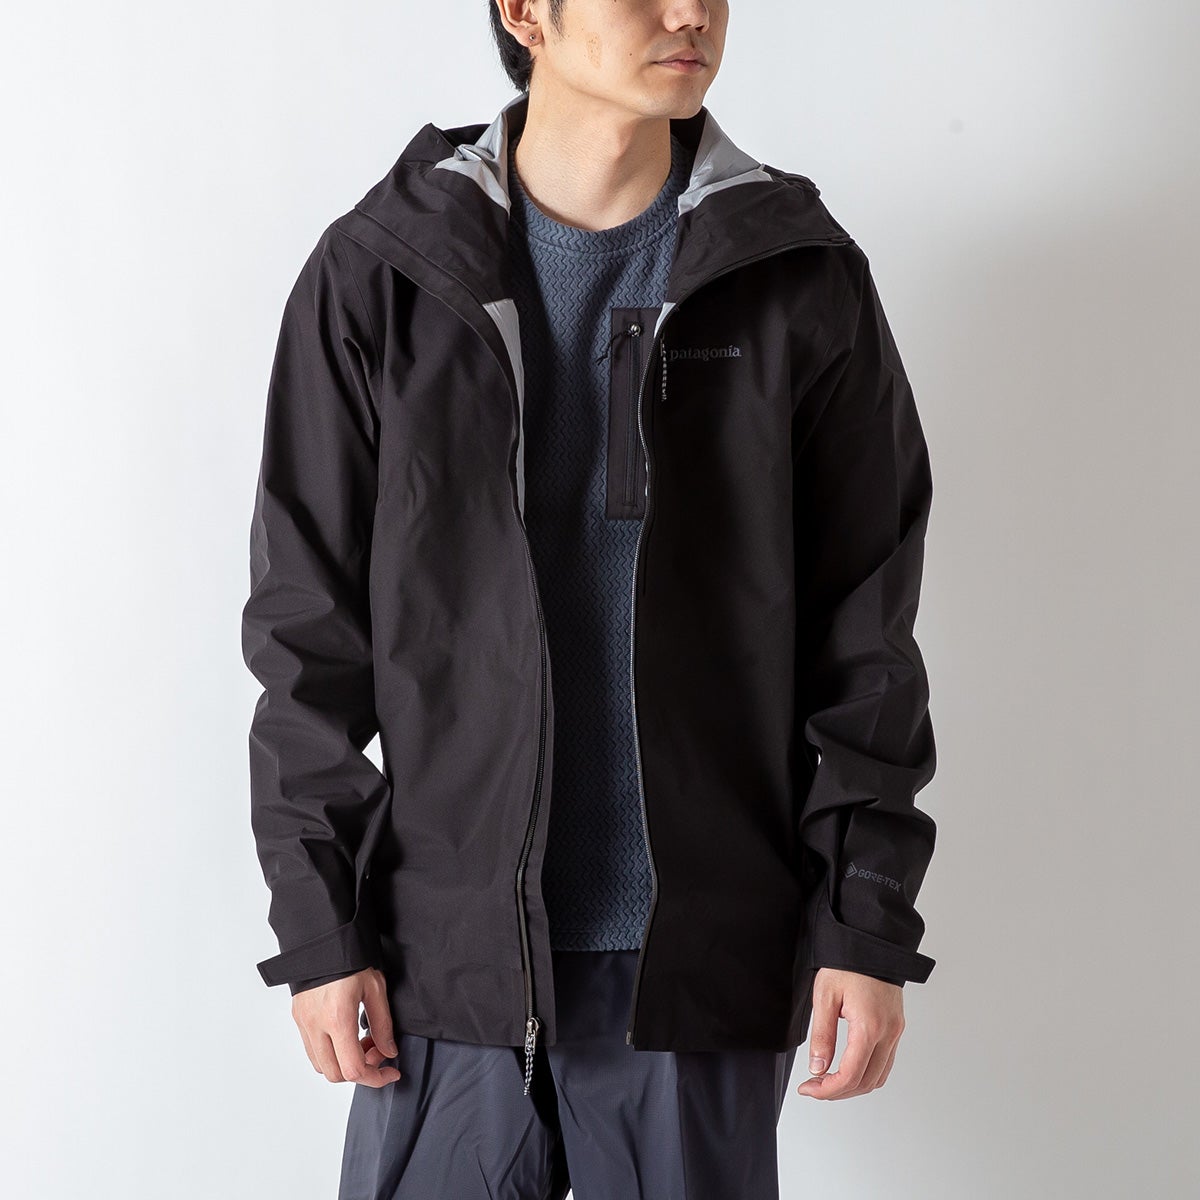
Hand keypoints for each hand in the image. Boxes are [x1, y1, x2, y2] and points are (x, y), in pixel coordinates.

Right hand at [291, 967, 401, 1086]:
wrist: (323, 937)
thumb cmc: (351, 956)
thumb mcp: (376, 987)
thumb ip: (383, 1024)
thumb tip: (388, 1051)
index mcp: (338, 1018)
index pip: (354, 1069)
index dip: (375, 1078)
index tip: (390, 1072)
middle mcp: (316, 1025)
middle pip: (335, 1075)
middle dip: (360, 1071)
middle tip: (376, 1050)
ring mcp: (304, 1023)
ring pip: (321, 1065)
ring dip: (343, 1063)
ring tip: (361, 1040)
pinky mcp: (298, 1017)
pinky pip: (312, 1050)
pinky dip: (330, 1053)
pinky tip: (345, 1034)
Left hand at [796, 968, 904, 1099]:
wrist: (870, 941)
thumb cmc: (847, 964)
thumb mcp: (825, 996)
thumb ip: (822, 1035)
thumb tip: (818, 1068)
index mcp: (870, 1027)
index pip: (851, 1075)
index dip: (828, 1090)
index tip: (809, 1089)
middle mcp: (888, 1033)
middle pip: (867, 1083)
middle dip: (838, 1092)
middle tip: (814, 1087)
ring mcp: (896, 1031)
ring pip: (879, 1077)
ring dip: (854, 1086)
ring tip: (828, 1080)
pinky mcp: (896, 1027)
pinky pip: (886, 1063)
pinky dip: (867, 1074)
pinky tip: (848, 1069)